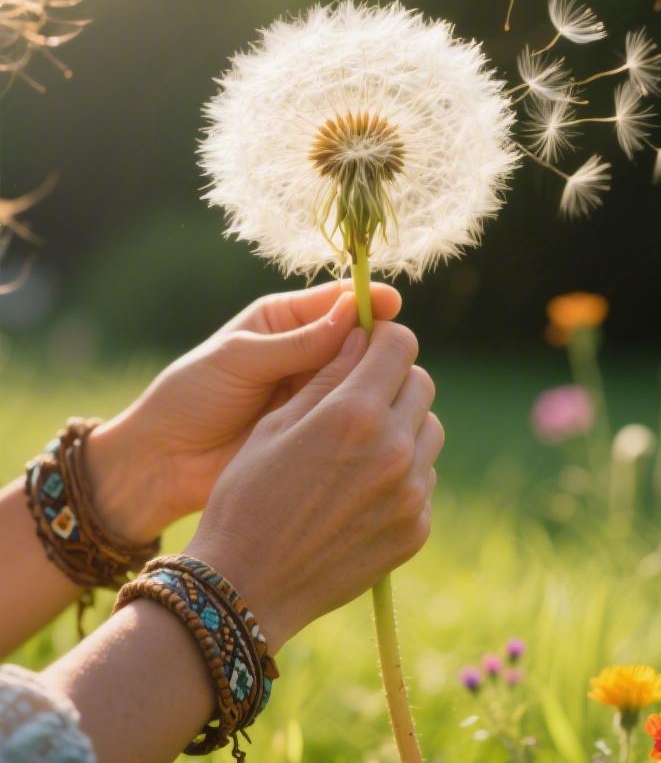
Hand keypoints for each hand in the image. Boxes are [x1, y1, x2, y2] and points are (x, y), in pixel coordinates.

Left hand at [85, 281, 400, 540]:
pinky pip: (352, 419)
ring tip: (385, 390)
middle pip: (361, 340)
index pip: (338, 302)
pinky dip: (367, 418)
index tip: (392, 304)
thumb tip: (354, 312)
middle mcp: (308, 354)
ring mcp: (316, 395)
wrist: (165, 461)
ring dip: (376, 382)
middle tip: (393, 355)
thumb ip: (295, 342)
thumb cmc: (190, 397)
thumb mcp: (240, 360)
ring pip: (363, 380)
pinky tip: (378, 421)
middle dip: (379, 344)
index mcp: (285, 322)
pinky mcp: (319, 432)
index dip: (368, 301)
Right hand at [186, 320, 443, 651]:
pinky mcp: (417, 529)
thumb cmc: (247, 497)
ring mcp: (412, 493)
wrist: (248, 587)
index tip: (365, 348)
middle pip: (420, 385)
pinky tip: (358, 491)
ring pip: (429, 432)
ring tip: (357, 447)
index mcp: (355, 413)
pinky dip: (402, 473)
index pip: (401, 346)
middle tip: (358, 397)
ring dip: (402, 426)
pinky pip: (423, 479)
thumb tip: (361, 336)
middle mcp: (394, 449)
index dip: (382, 340)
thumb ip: (326, 377)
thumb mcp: (275, 424)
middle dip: (393, 381)